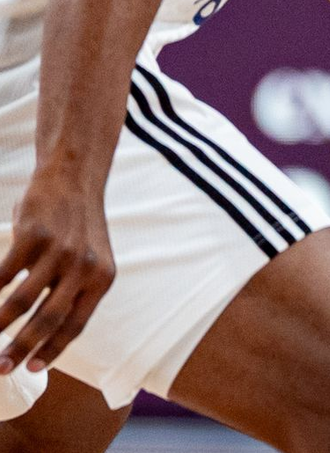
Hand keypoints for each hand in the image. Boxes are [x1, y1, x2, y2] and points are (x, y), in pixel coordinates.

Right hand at [0, 168, 114, 375]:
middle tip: (0, 368)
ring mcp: (60, 251)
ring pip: (21, 302)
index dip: (51, 351)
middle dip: (20, 349)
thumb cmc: (77, 227)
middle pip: (48, 319)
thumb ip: (74, 291)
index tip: (31, 369)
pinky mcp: (34, 237)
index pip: (75, 325)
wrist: (75, 178)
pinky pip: (3, 276)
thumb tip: (39, 336)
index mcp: (102, 277)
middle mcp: (85, 266)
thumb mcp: (90, 260)